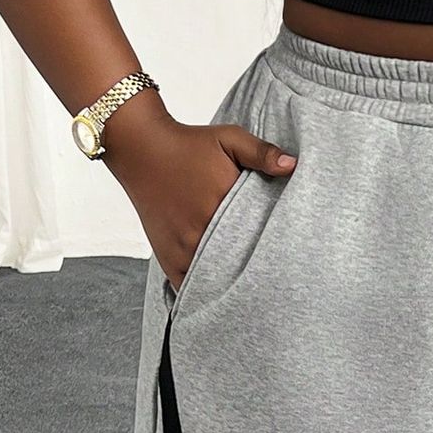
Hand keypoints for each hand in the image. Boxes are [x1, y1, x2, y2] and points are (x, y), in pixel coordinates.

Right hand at [100, 94, 297, 292]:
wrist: (142, 148)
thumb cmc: (189, 143)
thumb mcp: (229, 138)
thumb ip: (260, 152)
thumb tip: (291, 165)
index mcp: (222, 205)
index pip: (256, 239)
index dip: (271, 249)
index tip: (283, 255)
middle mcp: (201, 232)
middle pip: (237, 264)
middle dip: (253, 270)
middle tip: (271, 279)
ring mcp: (182, 249)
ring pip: (214, 280)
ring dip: (229, 283)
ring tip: (250, 291)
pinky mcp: (167, 258)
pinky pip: (189, 287)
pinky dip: (203, 292)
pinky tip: (217, 294)